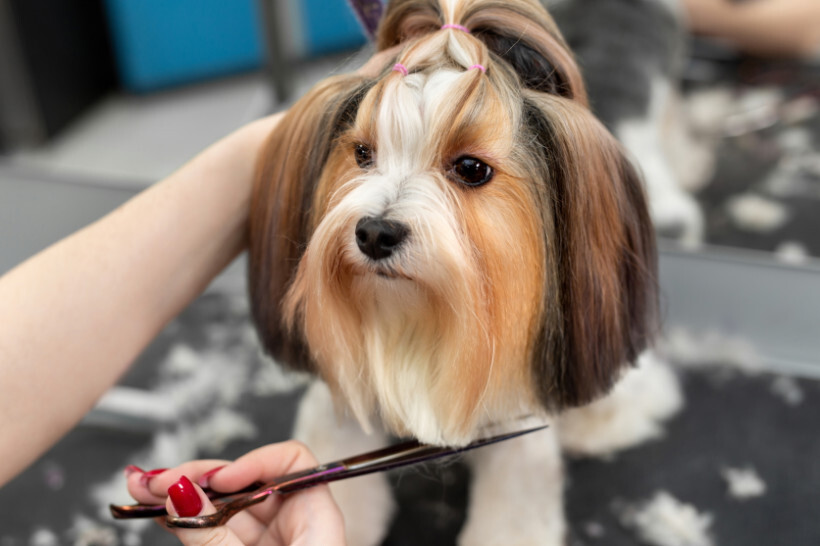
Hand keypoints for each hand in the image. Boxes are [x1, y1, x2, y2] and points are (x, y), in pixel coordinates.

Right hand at [126, 441, 344, 544]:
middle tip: (154, 479)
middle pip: (249, 480)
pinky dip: (185, 517)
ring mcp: (269, 540)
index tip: (219, 479)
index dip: (254, 462)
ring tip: (139, 485)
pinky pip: (215, 527)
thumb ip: (212, 535)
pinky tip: (154, 503)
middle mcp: (295, 524)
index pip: (293, 462)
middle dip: (199, 476)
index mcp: (319, 521)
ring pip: (224, 504)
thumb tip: (178, 496)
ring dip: (180, 493)